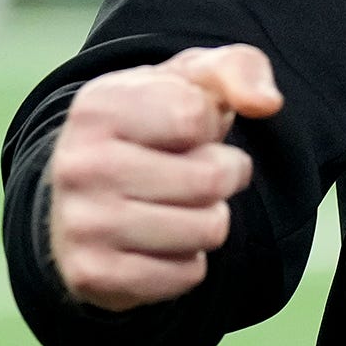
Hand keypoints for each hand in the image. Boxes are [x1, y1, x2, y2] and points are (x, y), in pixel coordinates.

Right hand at [46, 44, 281, 310]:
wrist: (91, 191)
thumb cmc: (155, 124)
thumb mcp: (191, 80)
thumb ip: (238, 69)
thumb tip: (266, 104)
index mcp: (98, 106)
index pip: (195, 118)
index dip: (210, 125)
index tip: (187, 128)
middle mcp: (80, 164)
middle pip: (210, 180)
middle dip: (222, 175)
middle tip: (196, 172)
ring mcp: (82, 224)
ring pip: (206, 230)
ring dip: (209, 219)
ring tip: (179, 204)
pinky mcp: (94, 275)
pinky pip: (187, 275)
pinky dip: (188, 261)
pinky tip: (159, 241)